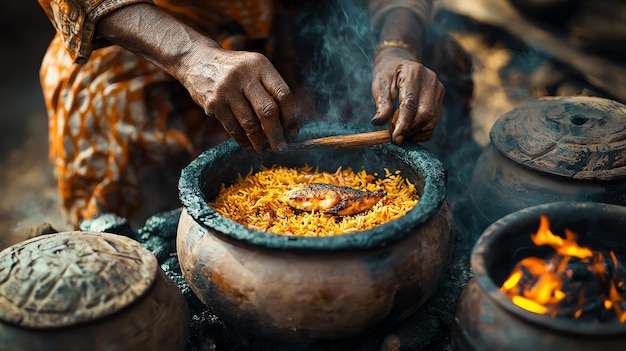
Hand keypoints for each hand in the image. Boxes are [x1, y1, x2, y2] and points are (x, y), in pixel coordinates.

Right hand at [179, 44, 299, 151]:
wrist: (197, 60)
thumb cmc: (235, 70)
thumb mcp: (254, 69)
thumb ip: (270, 90)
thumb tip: (286, 126)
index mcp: (260, 65)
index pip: (283, 94)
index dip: (291, 117)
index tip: (292, 132)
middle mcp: (244, 75)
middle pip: (268, 111)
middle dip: (277, 134)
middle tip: (281, 148)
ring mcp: (227, 89)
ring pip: (250, 123)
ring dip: (259, 141)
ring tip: (264, 148)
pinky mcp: (213, 103)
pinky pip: (233, 128)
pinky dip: (243, 140)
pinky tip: (248, 145)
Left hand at [370, 47, 444, 142]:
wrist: (400, 62)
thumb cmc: (387, 74)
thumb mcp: (380, 86)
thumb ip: (381, 104)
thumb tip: (377, 122)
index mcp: (413, 72)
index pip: (410, 104)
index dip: (403, 124)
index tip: (395, 138)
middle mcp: (430, 80)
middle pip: (425, 114)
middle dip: (410, 130)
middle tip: (395, 138)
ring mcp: (438, 89)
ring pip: (431, 121)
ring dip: (415, 132)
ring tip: (400, 130)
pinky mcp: (440, 98)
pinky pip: (434, 122)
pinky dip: (421, 132)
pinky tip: (409, 130)